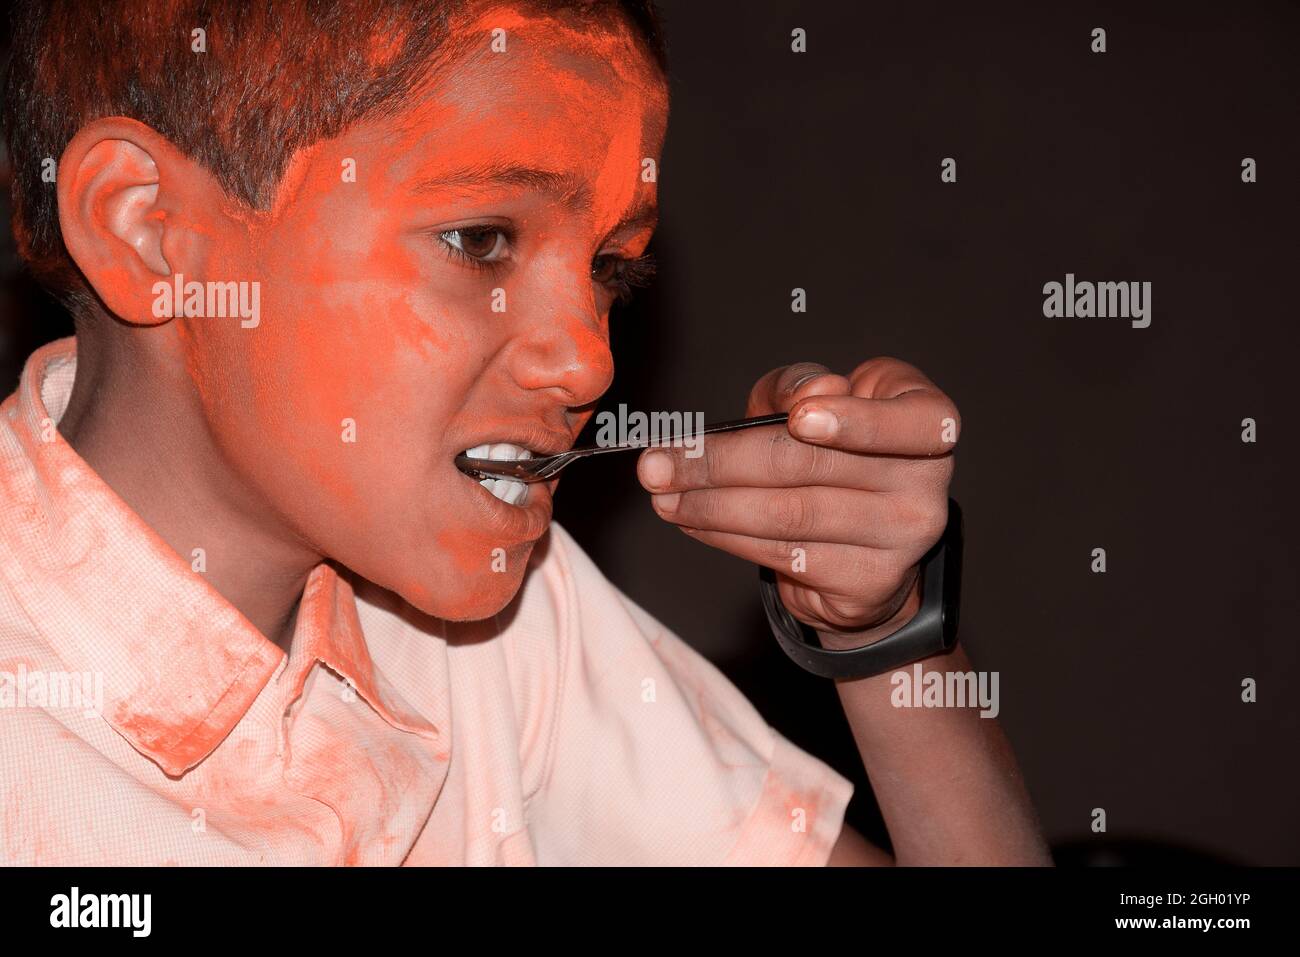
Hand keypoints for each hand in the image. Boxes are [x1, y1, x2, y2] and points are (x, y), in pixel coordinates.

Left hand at [636, 359, 957, 643]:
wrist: (864, 540)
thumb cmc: (836, 448)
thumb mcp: (819, 399)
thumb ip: (799, 386)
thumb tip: (802, 396)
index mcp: (927, 419)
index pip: (907, 421)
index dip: (854, 421)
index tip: (799, 418)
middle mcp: (928, 482)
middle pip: (815, 466)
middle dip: (722, 462)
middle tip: (659, 462)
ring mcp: (902, 538)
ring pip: (790, 515)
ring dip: (710, 505)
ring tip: (663, 494)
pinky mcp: (868, 582)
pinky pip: (784, 554)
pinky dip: (726, 536)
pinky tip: (693, 521)